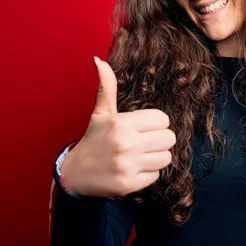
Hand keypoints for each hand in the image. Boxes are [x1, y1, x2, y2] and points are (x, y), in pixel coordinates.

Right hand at [60, 56, 175, 196]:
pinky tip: (133, 169)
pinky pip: (157, 175)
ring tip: (139, 155)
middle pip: (169, 138)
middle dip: (159, 139)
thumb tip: (99, 60)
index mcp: (122, 123)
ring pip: (166, 157)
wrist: (75, 174)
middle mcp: (126, 144)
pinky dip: (148, 173)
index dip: (156, 123)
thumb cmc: (94, 140)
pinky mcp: (130, 185)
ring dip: (156, 157)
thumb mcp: (101, 113)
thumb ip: (107, 87)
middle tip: (144, 142)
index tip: (143, 127)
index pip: (163, 119)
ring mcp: (128, 165)